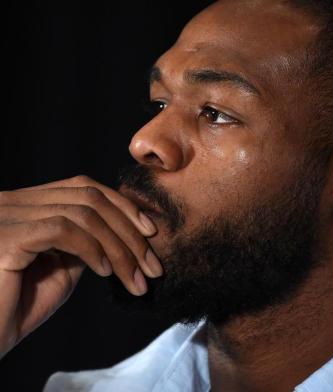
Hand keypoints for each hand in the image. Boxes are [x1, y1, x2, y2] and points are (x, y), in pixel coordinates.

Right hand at [0, 175, 161, 357]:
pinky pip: (63, 229)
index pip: (85, 187)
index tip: (150, 233)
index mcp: (29, 204)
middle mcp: (16, 200)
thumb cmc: (17, 307)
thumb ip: (84, 244)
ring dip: (119, 247)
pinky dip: (93, 248)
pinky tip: (105, 272)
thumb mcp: (61, 269)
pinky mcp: (7, 235)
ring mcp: (9, 214)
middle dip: (129, 230)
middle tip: (153, 266)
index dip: (123, 206)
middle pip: (90, 197)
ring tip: (135, 278)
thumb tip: (118, 232)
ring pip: (84, 213)